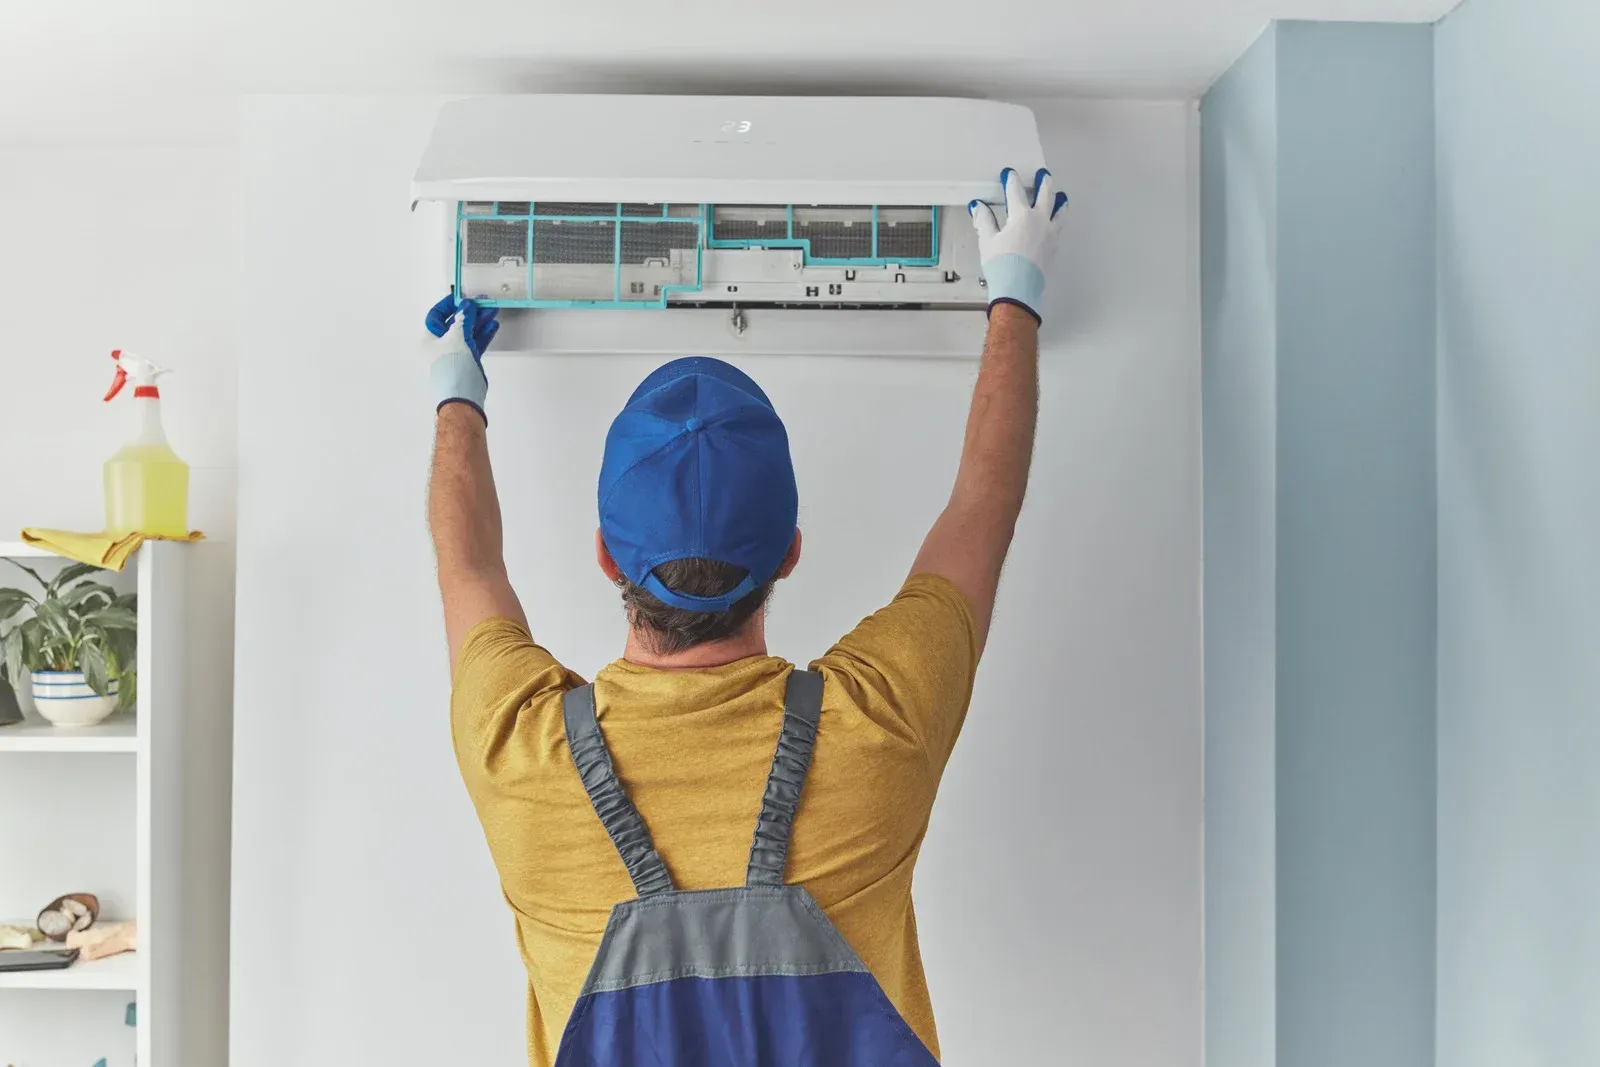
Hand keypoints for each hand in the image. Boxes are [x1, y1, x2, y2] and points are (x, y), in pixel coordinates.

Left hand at [426, 292, 498, 422]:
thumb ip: (463, 318)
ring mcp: (454, 353)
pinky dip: (483, 334)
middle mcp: (440, 345)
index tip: (461, 297)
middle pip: (455, 323)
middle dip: (469, 312)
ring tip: (491, 311)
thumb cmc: (452, 366)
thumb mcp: (457, 335)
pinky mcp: (467, 361)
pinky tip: (492, 326)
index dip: (448, 304)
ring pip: (467, 332)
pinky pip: (475, 343)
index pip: (436, 314)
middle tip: (482, 303)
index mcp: (429, 338)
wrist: (462, 395)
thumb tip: (467, 306)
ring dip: (479, 321)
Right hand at [969, 167, 1067, 323]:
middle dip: (1043, 183)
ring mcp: (1050, 234)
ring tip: (1062, 195)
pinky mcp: (1054, 247)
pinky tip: (1057, 221)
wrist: (1019, 289)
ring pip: (1059, 211)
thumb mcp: (988, 241)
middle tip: (1044, 174)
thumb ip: (984, 220)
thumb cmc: (1001, 265)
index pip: (1015, 192)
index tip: (1009, 173)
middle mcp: (1040, 221)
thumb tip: (978, 206)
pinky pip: (1059, 227)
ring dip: (1059, 201)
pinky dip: (1059, 219)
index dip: (1011, 181)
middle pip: (1045, 195)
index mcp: (1021, 216)